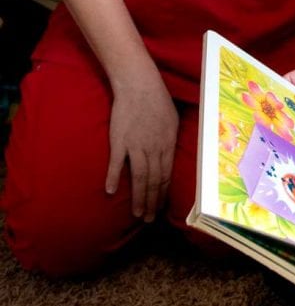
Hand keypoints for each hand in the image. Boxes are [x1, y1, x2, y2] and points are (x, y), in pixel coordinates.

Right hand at [105, 75, 178, 221]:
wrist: (140, 85)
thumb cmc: (158, 102)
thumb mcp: (173, 122)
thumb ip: (170, 142)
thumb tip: (170, 157)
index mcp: (168, 145)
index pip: (166, 176)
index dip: (163, 194)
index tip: (160, 208)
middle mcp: (154, 148)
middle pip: (154, 181)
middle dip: (152, 203)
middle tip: (148, 219)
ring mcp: (136, 145)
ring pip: (139, 177)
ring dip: (138, 198)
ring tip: (136, 214)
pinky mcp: (119, 140)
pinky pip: (116, 162)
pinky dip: (113, 177)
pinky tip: (109, 191)